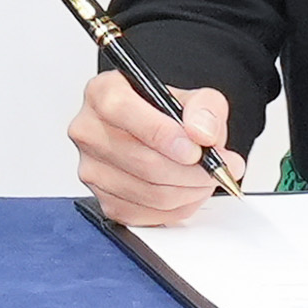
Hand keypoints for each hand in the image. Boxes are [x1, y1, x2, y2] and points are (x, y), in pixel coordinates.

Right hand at [67, 68, 240, 229]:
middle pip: (143, 161)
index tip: (195, 149)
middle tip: (219, 168)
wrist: (157, 133)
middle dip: (192, 171)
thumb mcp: (194, 96)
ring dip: (190, 190)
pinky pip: (148, 215)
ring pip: (150, 192)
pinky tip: (189, 191)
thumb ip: (205, 108)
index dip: (162, 134)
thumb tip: (201, 133)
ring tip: (207, 178)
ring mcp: (92, 169)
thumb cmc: (166, 113)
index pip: (122, 112)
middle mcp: (89, 130)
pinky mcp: (104, 200)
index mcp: (102, 93)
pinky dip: (178, 208)